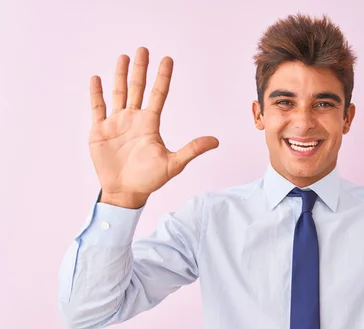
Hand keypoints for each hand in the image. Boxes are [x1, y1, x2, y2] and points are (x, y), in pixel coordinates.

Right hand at [88, 47, 218, 207]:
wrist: (126, 192)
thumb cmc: (149, 179)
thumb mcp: (173, 164)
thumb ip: (192, 150)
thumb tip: (215, 141)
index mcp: (150, 124)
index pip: (158, 95)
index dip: (162, 77)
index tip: (167, 59)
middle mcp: (134, 119)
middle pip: (137, 88)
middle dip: (140, 69)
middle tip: (143, 49)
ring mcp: (116, 123)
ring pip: (119, 93)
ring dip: (120, 76)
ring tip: (123, 57)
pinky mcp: (99, 131)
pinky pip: (98, 108)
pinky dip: (96, 94)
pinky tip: (97, 78)